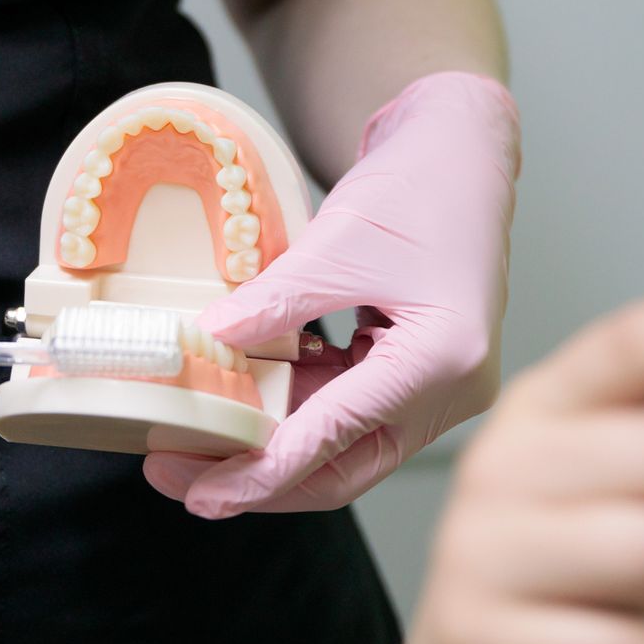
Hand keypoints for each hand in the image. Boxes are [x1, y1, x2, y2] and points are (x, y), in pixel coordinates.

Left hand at [143, 71, 518, 516]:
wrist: (462, 148)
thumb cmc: (421, 185)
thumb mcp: (334, 244)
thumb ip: (273, 304)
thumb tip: (206, 344)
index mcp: (443, 360)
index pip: (338, 440)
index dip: (260, 475)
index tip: (199, 494)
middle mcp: (452, 388)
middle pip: (346, 466)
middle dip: (260, 475)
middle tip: (182, 475)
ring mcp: (441, 384)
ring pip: (345, 444)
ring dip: (275, 441)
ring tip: (201, 435)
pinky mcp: (421, 371)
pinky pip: (353, 408)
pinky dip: (300, 405)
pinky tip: (245, 393)